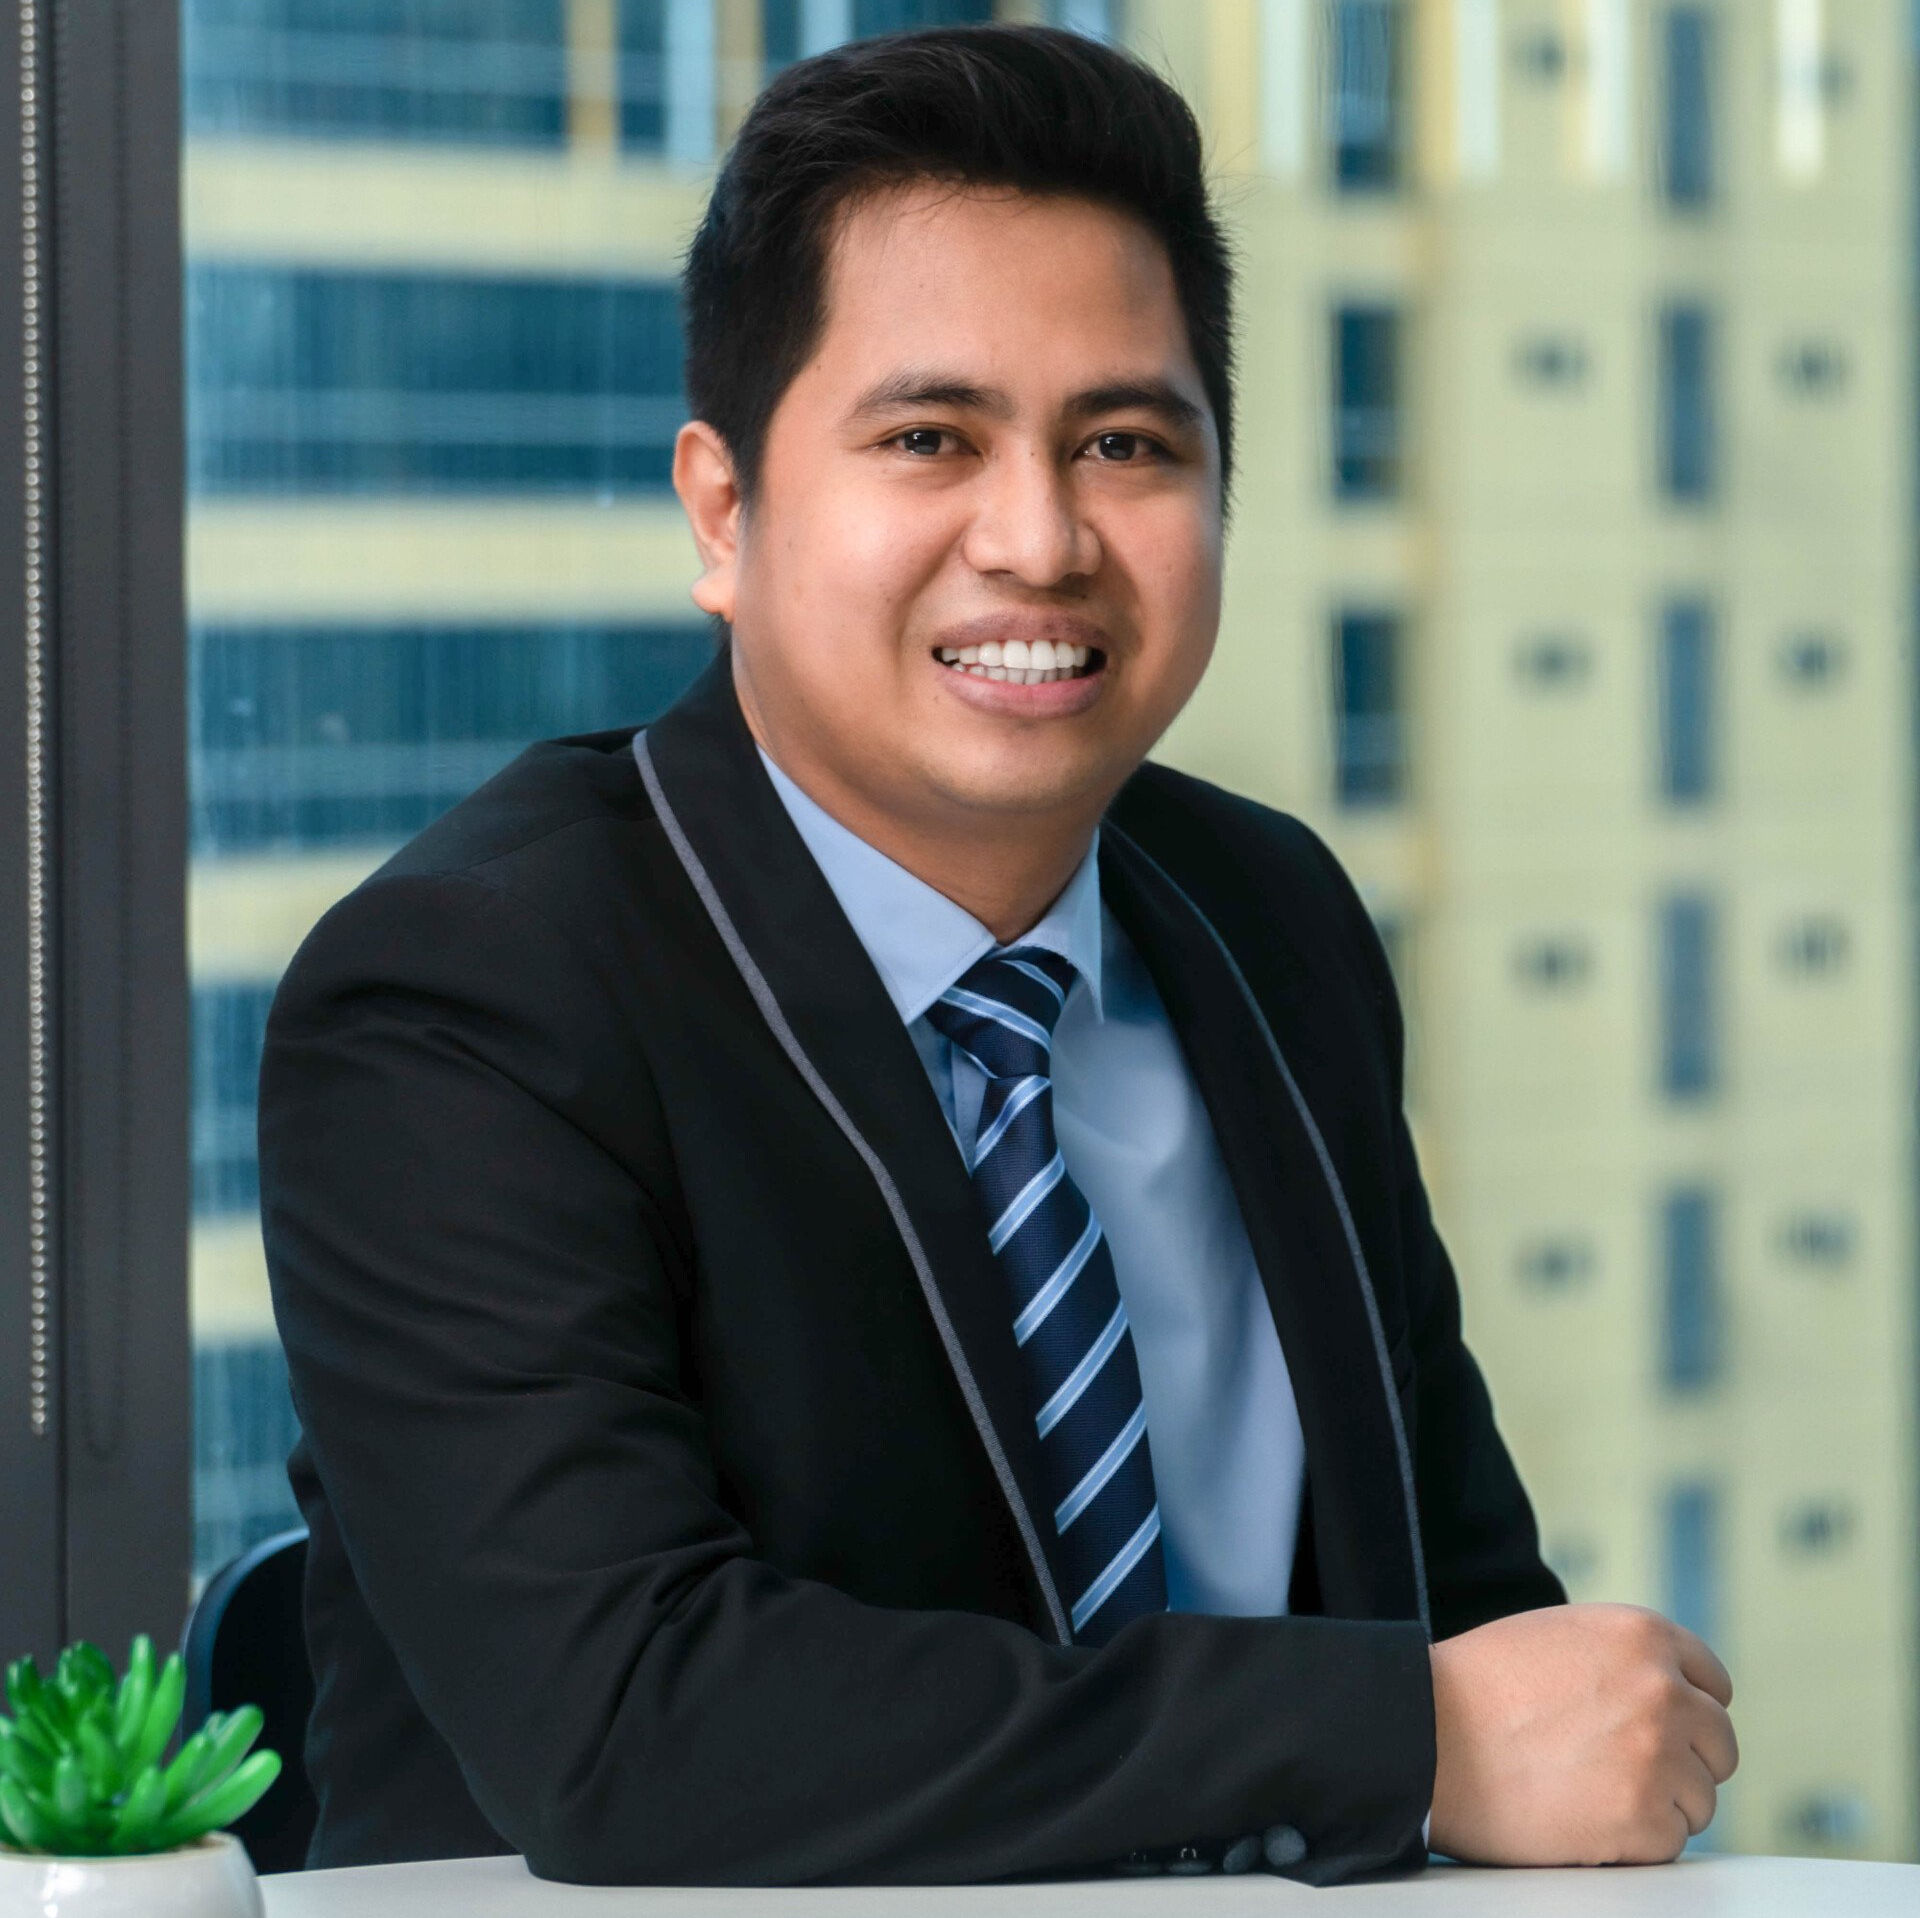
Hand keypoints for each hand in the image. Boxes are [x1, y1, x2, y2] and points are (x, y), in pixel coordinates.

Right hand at [1427, 1602, 1737, 1865]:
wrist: (1428, 1735)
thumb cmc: (1480, 1687)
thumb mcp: (1560, 1635)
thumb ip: (1622, 1656)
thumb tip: (1670, 1692)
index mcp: (1643, 1635)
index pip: (1714, 1684)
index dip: (1686, 1709)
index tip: (1661, 1729)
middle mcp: (1664, 1691)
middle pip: (1718, 1745)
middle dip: (1681, 1760)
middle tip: (1624, 1769)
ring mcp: (1659, 1758)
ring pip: (1700, 1798)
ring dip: (1658, 1803)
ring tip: (1591, 1791)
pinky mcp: (1645, 1821)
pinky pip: (1670, 1842)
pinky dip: (1635, 1841)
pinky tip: (1584, 1817)